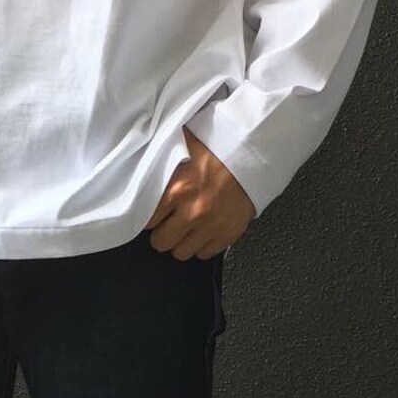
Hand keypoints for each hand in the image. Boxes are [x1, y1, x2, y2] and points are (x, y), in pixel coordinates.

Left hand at [144, 126, 255, 259]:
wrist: (254, 155)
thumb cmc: (220, 147)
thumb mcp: (185, 144)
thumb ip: (161, 154)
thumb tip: (142, 144)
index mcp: (178, 189)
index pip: (146, 220)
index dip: (148, 217)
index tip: (153, 213)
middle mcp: (193, 212)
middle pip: (161, 242)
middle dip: (161, 233)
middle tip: (166, 223)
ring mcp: (211, 226)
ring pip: (181, 253)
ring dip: (180, 242)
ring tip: (184, 228)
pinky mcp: (228, 234)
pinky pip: (205, 254)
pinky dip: (201, 245)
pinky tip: (202, 230)